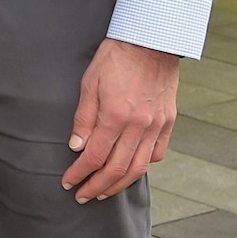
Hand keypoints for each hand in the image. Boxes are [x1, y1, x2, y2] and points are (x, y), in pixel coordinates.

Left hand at [63, 38, 178, 202]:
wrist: (151, 41)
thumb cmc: (115, 58)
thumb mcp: (89, 82)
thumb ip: (83, 118)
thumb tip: (76, 147)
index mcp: (116, 116)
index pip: (94, 156)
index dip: (80, 173)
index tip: (68, 182)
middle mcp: (139, 126)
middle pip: (117, 169)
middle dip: (97, 187)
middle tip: (82, 196)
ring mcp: (156, 126)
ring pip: (139, 167)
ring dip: (119, 184)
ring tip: (104, 192)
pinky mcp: (168, 122)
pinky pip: (157, 153)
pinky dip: (143, 166)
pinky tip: (130, 170)